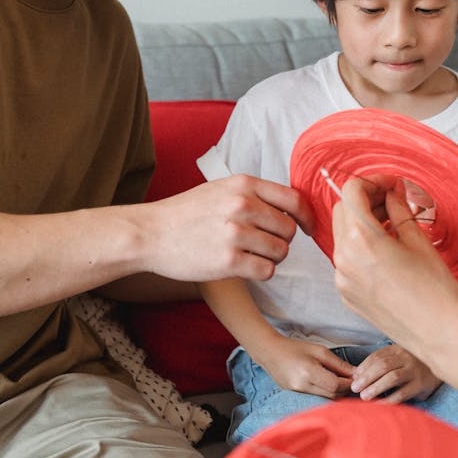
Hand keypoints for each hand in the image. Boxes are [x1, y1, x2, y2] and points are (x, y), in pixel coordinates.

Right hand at [143, 174, 313, 282]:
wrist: (150, 233)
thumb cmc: (186, 213)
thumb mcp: (220, 189)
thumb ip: (252, 193)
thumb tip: (290, 206)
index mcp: (243, 184)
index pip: (294, 199)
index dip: (306, 217)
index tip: (307, 228)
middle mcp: (242, 205)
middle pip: (289, 229)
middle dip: (282, 241)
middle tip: (263, 245)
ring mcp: (235, 233)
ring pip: (280, 252)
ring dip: (271, 258)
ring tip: (250, 255)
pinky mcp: (228, 261)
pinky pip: (266, 271)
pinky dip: (260, 272)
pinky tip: (244, 267)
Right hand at [260, 336, 354, 398]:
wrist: (270, 353)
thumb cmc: (296, 348)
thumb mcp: (319, 351)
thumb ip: (338, 364)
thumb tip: (356, 373)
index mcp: (309, 372)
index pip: (335, 385)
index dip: (348, 383)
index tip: (356, 378)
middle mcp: (303, 386)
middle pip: (332, 395)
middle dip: (344, 389)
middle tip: (351, 381)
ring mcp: (298, 394)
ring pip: (325, 399)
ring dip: (336, 393)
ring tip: (340, 383)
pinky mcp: (295, 397)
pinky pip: (316, 398)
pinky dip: (325, 394)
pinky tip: (328, 386)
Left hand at [332, 176, 457, 367]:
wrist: (441, 336)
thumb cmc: (436, 290)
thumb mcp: (418, 241)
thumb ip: (398, 210)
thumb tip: (392, 192)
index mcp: (361, 240)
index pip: (352, 191)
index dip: (373, 182)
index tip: (392, 185)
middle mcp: (343, 258)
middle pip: (342, 210)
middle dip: (365, 200)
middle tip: (393, 201)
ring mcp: (342, 279)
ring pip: (342, 235)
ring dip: (362, 224)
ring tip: (392, 226)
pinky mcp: (346, 295)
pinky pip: (346, 260)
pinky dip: (360, 248)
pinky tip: (387, 252)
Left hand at [350, 343, 440, 402]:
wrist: (439, 369)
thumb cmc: (411, 366)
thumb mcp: (396, 359)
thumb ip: (379, 364)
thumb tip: (356, 375)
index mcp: (397, 349)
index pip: (377, 357)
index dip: (363, 367)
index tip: (353, 378)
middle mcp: (406, 358)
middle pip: (383, 365)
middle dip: (367, 377)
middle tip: (355, 388)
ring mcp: (414, 371)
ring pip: (392, 378)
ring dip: (376, 387)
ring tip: (364, 397)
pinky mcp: (420, 385)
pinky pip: (402, 393)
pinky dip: (388, 400)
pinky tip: (378, 405)